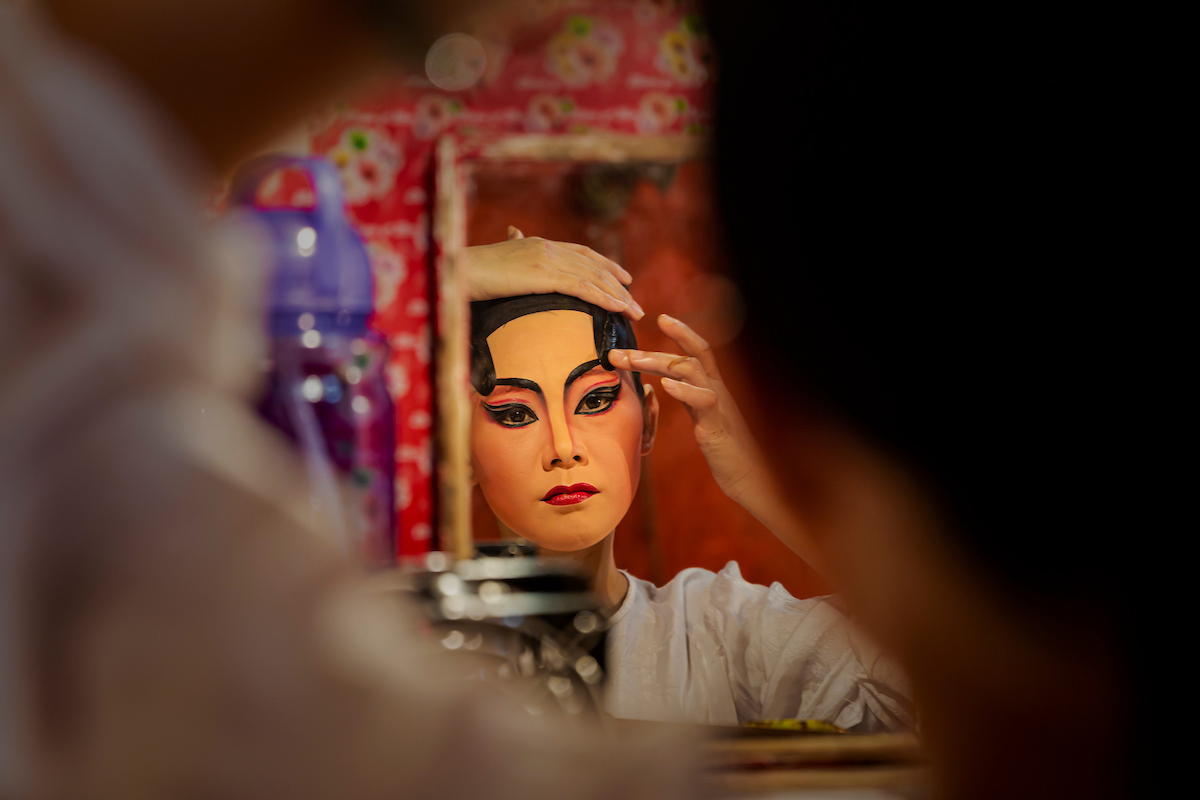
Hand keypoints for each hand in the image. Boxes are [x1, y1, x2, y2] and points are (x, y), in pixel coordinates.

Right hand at [465, 227, 643, 319]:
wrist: (458, 270)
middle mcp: (548, 248)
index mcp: (539, 244)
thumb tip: (514, 236)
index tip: (623, 277)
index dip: (605, 265)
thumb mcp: (498, 260)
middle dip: (618, 285)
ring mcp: (548, 259)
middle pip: (593, 267)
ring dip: (618, 296)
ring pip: (593, 278)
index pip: (581, 253)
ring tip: (634, 312)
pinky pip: (583, 288)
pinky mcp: (544, 275)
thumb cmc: (472, 271)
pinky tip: (619, 308)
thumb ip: (513, 251)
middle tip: (635, 303)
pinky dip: (605, 298)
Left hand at [608, 315, 761, 504]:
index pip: (698, 351)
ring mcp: (719, 406)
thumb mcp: (702, 416)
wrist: (750, 477)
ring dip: (659, 363)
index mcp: (712, 387)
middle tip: (617, 352)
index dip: (682, 332)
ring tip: (633, 361)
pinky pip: (704, 402)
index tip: (660, 317)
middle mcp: (717, 390)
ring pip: (692, 371)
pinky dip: (685, 391)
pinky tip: (666, 386)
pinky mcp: (717, 427)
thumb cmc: (724, 449)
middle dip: (650, 351)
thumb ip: (688, 397)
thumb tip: (664, 385)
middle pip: (687, 357)